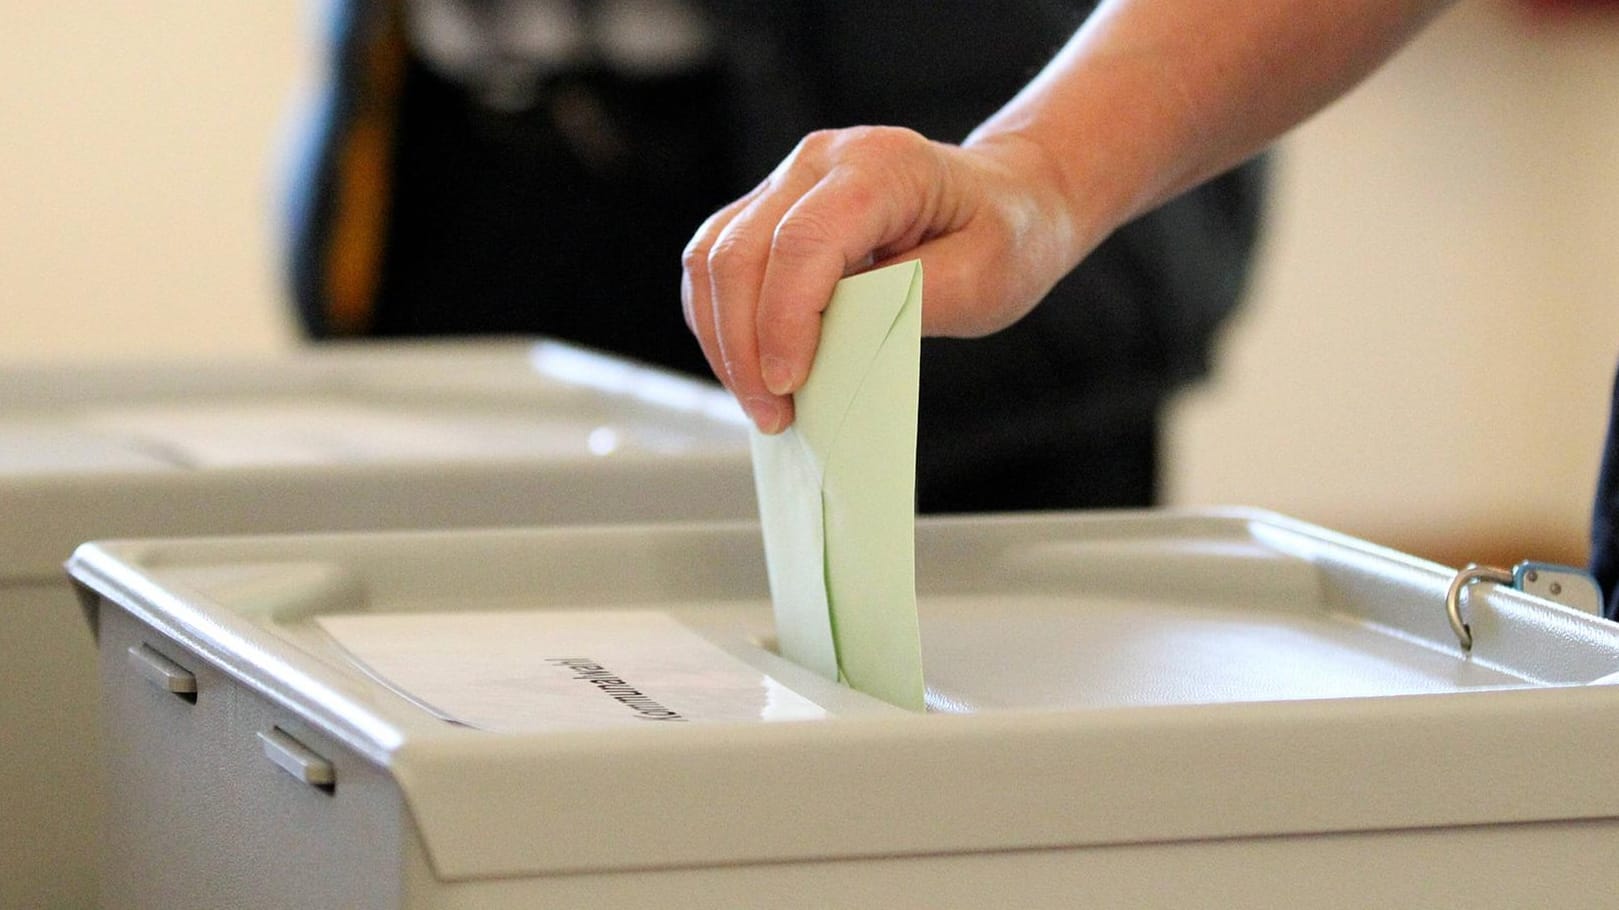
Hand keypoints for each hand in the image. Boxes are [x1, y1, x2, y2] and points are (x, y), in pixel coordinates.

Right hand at [681, 126, 1090, 433]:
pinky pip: (718, 262)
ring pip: (712, 258)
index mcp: (881, 165)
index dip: (784, 321)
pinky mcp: (771, 209)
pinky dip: (722, 322)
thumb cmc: (1005, 233)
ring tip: (761, 403)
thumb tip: (833, 343)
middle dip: (742, 345)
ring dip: (723, 339)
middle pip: (738, 252)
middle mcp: (821, 160)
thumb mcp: (984, 277)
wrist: (1009, 198)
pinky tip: (752, 369)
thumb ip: (910, 302)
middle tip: (772, 416)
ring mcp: (788, 180)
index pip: (802, 243)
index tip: (789, 387)